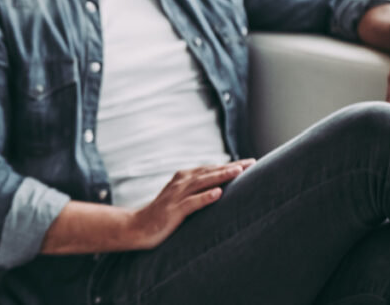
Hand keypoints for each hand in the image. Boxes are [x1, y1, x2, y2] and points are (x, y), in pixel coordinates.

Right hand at [128, 159, 254, 249]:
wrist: (138, 226)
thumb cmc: (162, 214)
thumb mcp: (181, 198)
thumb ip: (196, 191)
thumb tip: (220, 188)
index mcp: (183, 178)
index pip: (211, 169)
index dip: (230, 165)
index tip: (250, 163)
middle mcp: (180, 182)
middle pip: (209, 172)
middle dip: (231, 167)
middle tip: (251, 163)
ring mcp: (176, 196)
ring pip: (202, 182)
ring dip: (221, 176)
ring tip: (238, 171)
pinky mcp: (173, 210)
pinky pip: (191, 202)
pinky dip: (205, 197)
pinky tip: (218, 193)